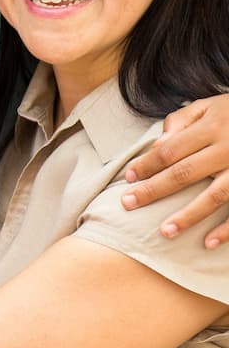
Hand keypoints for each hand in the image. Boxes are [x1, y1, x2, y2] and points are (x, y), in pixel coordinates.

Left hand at [122, 95, 228, 247]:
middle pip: (184, 173)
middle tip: (128, 204)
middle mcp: (227, 148)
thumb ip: (181, 120)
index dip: (147, 164)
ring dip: (188, 216)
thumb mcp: (209, 105)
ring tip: (165, 232)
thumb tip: (158, 144)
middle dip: (154, 190)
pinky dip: (227, 228)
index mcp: (211, 127)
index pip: (169, 149)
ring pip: (214, 196)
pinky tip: (208, 242)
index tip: (128, 178)